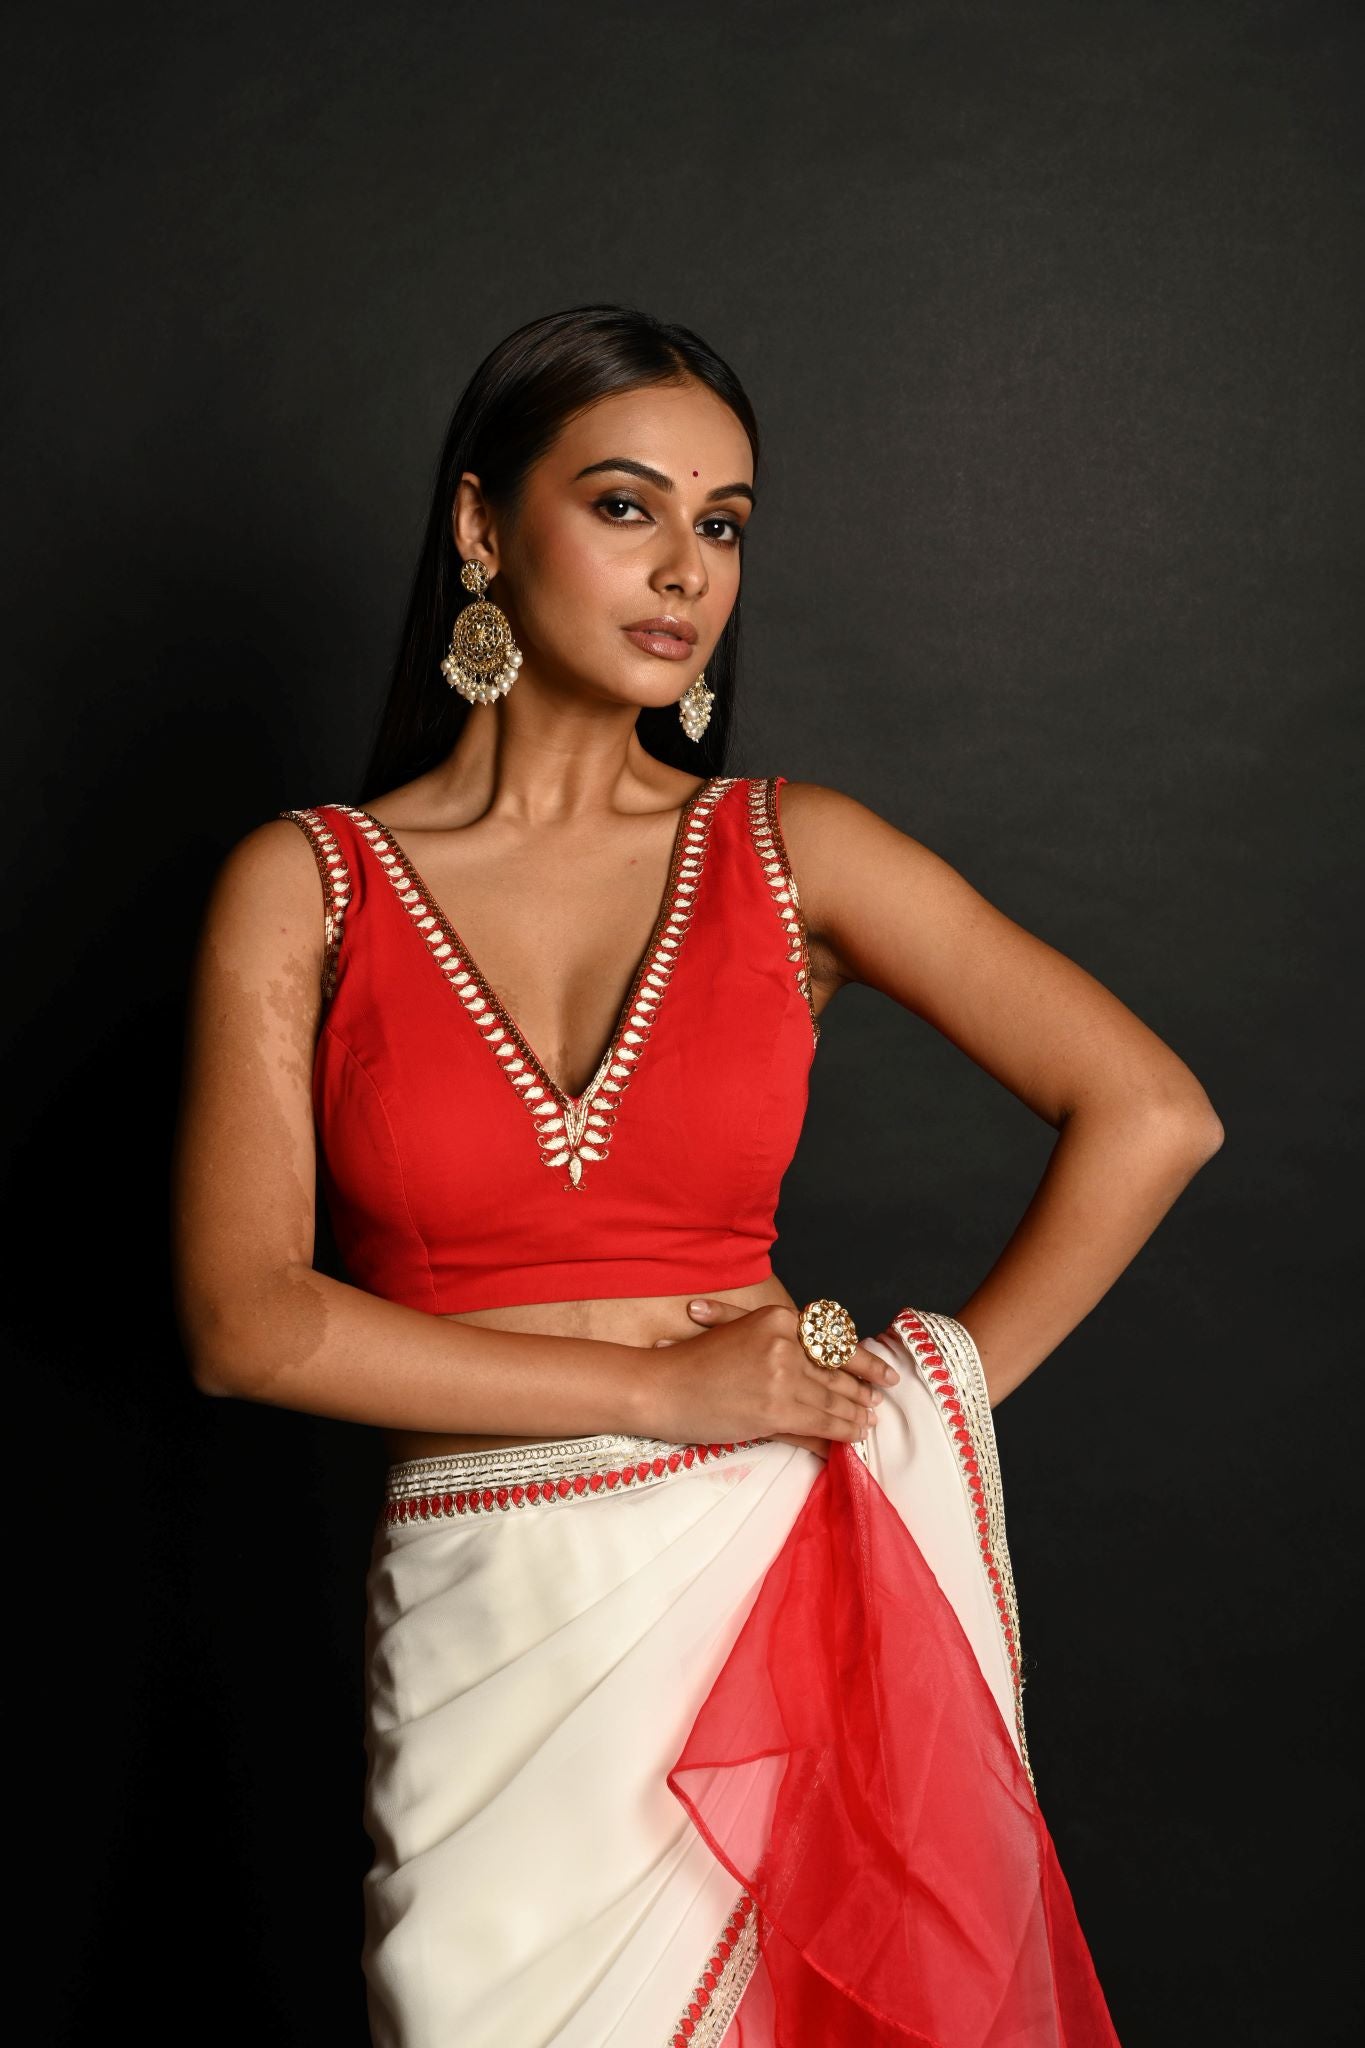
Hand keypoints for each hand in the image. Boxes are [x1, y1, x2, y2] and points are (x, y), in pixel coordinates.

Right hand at [650, 1297, 898, 1459]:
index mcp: (778, 1318)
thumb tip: (819, 1370)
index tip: (884, 1375)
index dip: (865, 1362)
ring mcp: (782, 1374)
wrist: (660, 1387)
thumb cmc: (694, 1365)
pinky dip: (843, 1431)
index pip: (835, 1342)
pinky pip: (822, 1422)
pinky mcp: (776, 1407)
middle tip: (878, 1404)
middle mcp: (785, 1341)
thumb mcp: (741, 1338)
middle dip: (861, 1392)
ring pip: (833, 1399)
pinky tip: (854, 1435)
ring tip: (869, 1423)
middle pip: (837, 1372)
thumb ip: (780, 1348)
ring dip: (855, 1414)